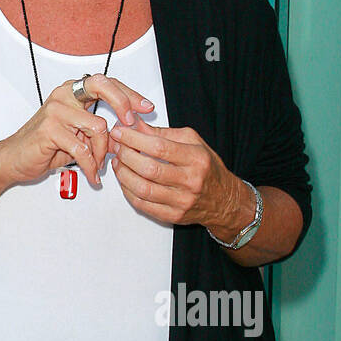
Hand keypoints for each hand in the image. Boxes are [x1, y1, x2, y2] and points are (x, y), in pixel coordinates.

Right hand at [0, 76, 154, 191]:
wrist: (15, 158)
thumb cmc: (46, 145)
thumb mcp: (79, 134)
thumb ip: (100, 129)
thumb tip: (131, 132)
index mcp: (72, 92)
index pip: (107, 83)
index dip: (129, 94)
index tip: (146, 108)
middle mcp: (64, 95)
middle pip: (102, 86)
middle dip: (123, 104)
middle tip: (131, 124)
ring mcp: (55, 110)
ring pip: (98, 127)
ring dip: (103, 152)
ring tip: (98, 165)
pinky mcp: (49, 130)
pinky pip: (82, 149)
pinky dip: (90, 166)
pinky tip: (91, 175)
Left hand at [108, 118, 248, 231]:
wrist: (224, 200)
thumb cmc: (207, 168)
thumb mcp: (192, 142)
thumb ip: (162, 133)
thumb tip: (135, 125)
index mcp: (196, 158)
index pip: (159, 147)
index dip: (135, 139)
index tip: (120, 132)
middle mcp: (190, 181)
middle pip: (149, 169)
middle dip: (126, 155)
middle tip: (116, 146)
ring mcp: (182, 201)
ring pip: (143, 189)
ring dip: (123, 174)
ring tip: (118, 162)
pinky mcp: (173, 216)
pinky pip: (143, 204)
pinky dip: (128, 191)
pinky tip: (125, 180)